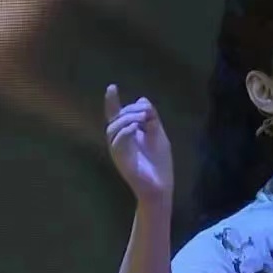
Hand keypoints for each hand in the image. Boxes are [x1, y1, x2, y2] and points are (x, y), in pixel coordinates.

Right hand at [104, 84, 173, 203]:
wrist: (160, 186)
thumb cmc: (159, 163)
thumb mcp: (158, 134)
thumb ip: (151, 118)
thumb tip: (142, 99)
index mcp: (128, 135)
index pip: (117, 115)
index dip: (112, 102)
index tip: (112, 87)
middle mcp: (119, 141)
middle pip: (116, 118)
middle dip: (130, 110)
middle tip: (146, 113)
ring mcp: (118, 150)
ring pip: (113, 127)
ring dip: (129, 118)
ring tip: (143, 118)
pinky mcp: (120, 158)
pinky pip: (117, 140)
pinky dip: (126, 130)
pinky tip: (136, 128)